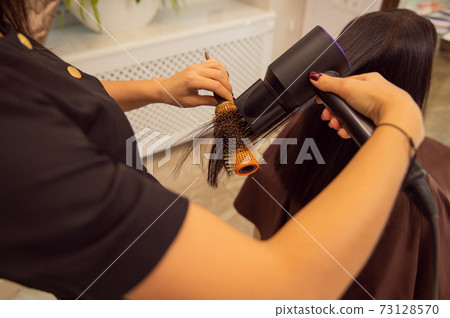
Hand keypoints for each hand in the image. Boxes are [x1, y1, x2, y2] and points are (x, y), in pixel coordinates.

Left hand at [157, 59, 232, 106]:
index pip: (215, 86)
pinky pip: (213, 63)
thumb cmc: (174, 96)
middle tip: (229, 95)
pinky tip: (222, 77)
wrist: (165, 89)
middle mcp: (195, 70)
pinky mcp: (197, 65)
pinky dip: (221, 69)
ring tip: (226, 87)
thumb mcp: (191, 102)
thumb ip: (207, 101)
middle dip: (227, 86)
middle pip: (219, 75)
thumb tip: (219, 102)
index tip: (229, 100)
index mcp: (192, 80)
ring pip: (218, 66)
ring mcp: (196, 66)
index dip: (225, 93)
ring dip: (225, 76)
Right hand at [309, 72, 423, 146]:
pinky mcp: (375, 123)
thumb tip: (314, 76)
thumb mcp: (347, 87)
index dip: (330, 95)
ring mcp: (375, 109)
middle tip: (328, 117)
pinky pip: (357, 126)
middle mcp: (372, 94)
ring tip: (337, 125)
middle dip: (334, 112)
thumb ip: (329, 83)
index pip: (343, 86)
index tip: (321, 103)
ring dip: (339, 122)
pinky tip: (346, 131)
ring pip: (350, 116)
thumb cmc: (379, 98)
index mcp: (368, 81)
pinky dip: (349, 129)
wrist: (395, 118)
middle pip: (345, 103)